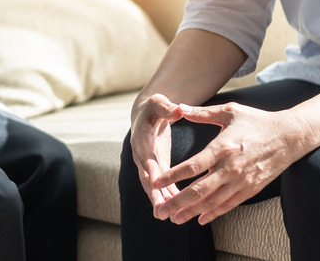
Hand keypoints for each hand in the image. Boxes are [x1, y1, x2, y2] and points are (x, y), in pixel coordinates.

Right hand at [129, 93, 186, 215]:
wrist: (147, 115)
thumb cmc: (154, 107)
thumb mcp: (158, 102)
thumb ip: (167, 107)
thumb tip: (178, 110)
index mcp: (140, 138)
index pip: (145, 154)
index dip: (150, 167)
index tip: (156, 180)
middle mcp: (141, 154)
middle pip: (146, 176)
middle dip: (153, 193)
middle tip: (160, 209)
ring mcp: (148, 164)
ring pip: (153, 186)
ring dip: (161, 200)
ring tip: (168, 216)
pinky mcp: (157, 168)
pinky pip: (162, 185)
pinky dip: (169, 196)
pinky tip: (178, 208)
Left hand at [153, 103, 312, 225]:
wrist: (289, 136)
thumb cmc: (256, 121)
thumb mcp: (229, 112)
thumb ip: (202, 113)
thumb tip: (179, 107)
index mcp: (222, 147)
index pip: (192, 166)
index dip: (172, 176)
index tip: (155, 181)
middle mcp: (230, 168)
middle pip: (199, 190)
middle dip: (177, 202)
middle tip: (161, 211)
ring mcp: (241, 181)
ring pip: (212, 201)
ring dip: (192, 212)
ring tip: (175, 219)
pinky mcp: (251, 189)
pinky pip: (229, 204)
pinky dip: (214, 213)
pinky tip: (200, 218)